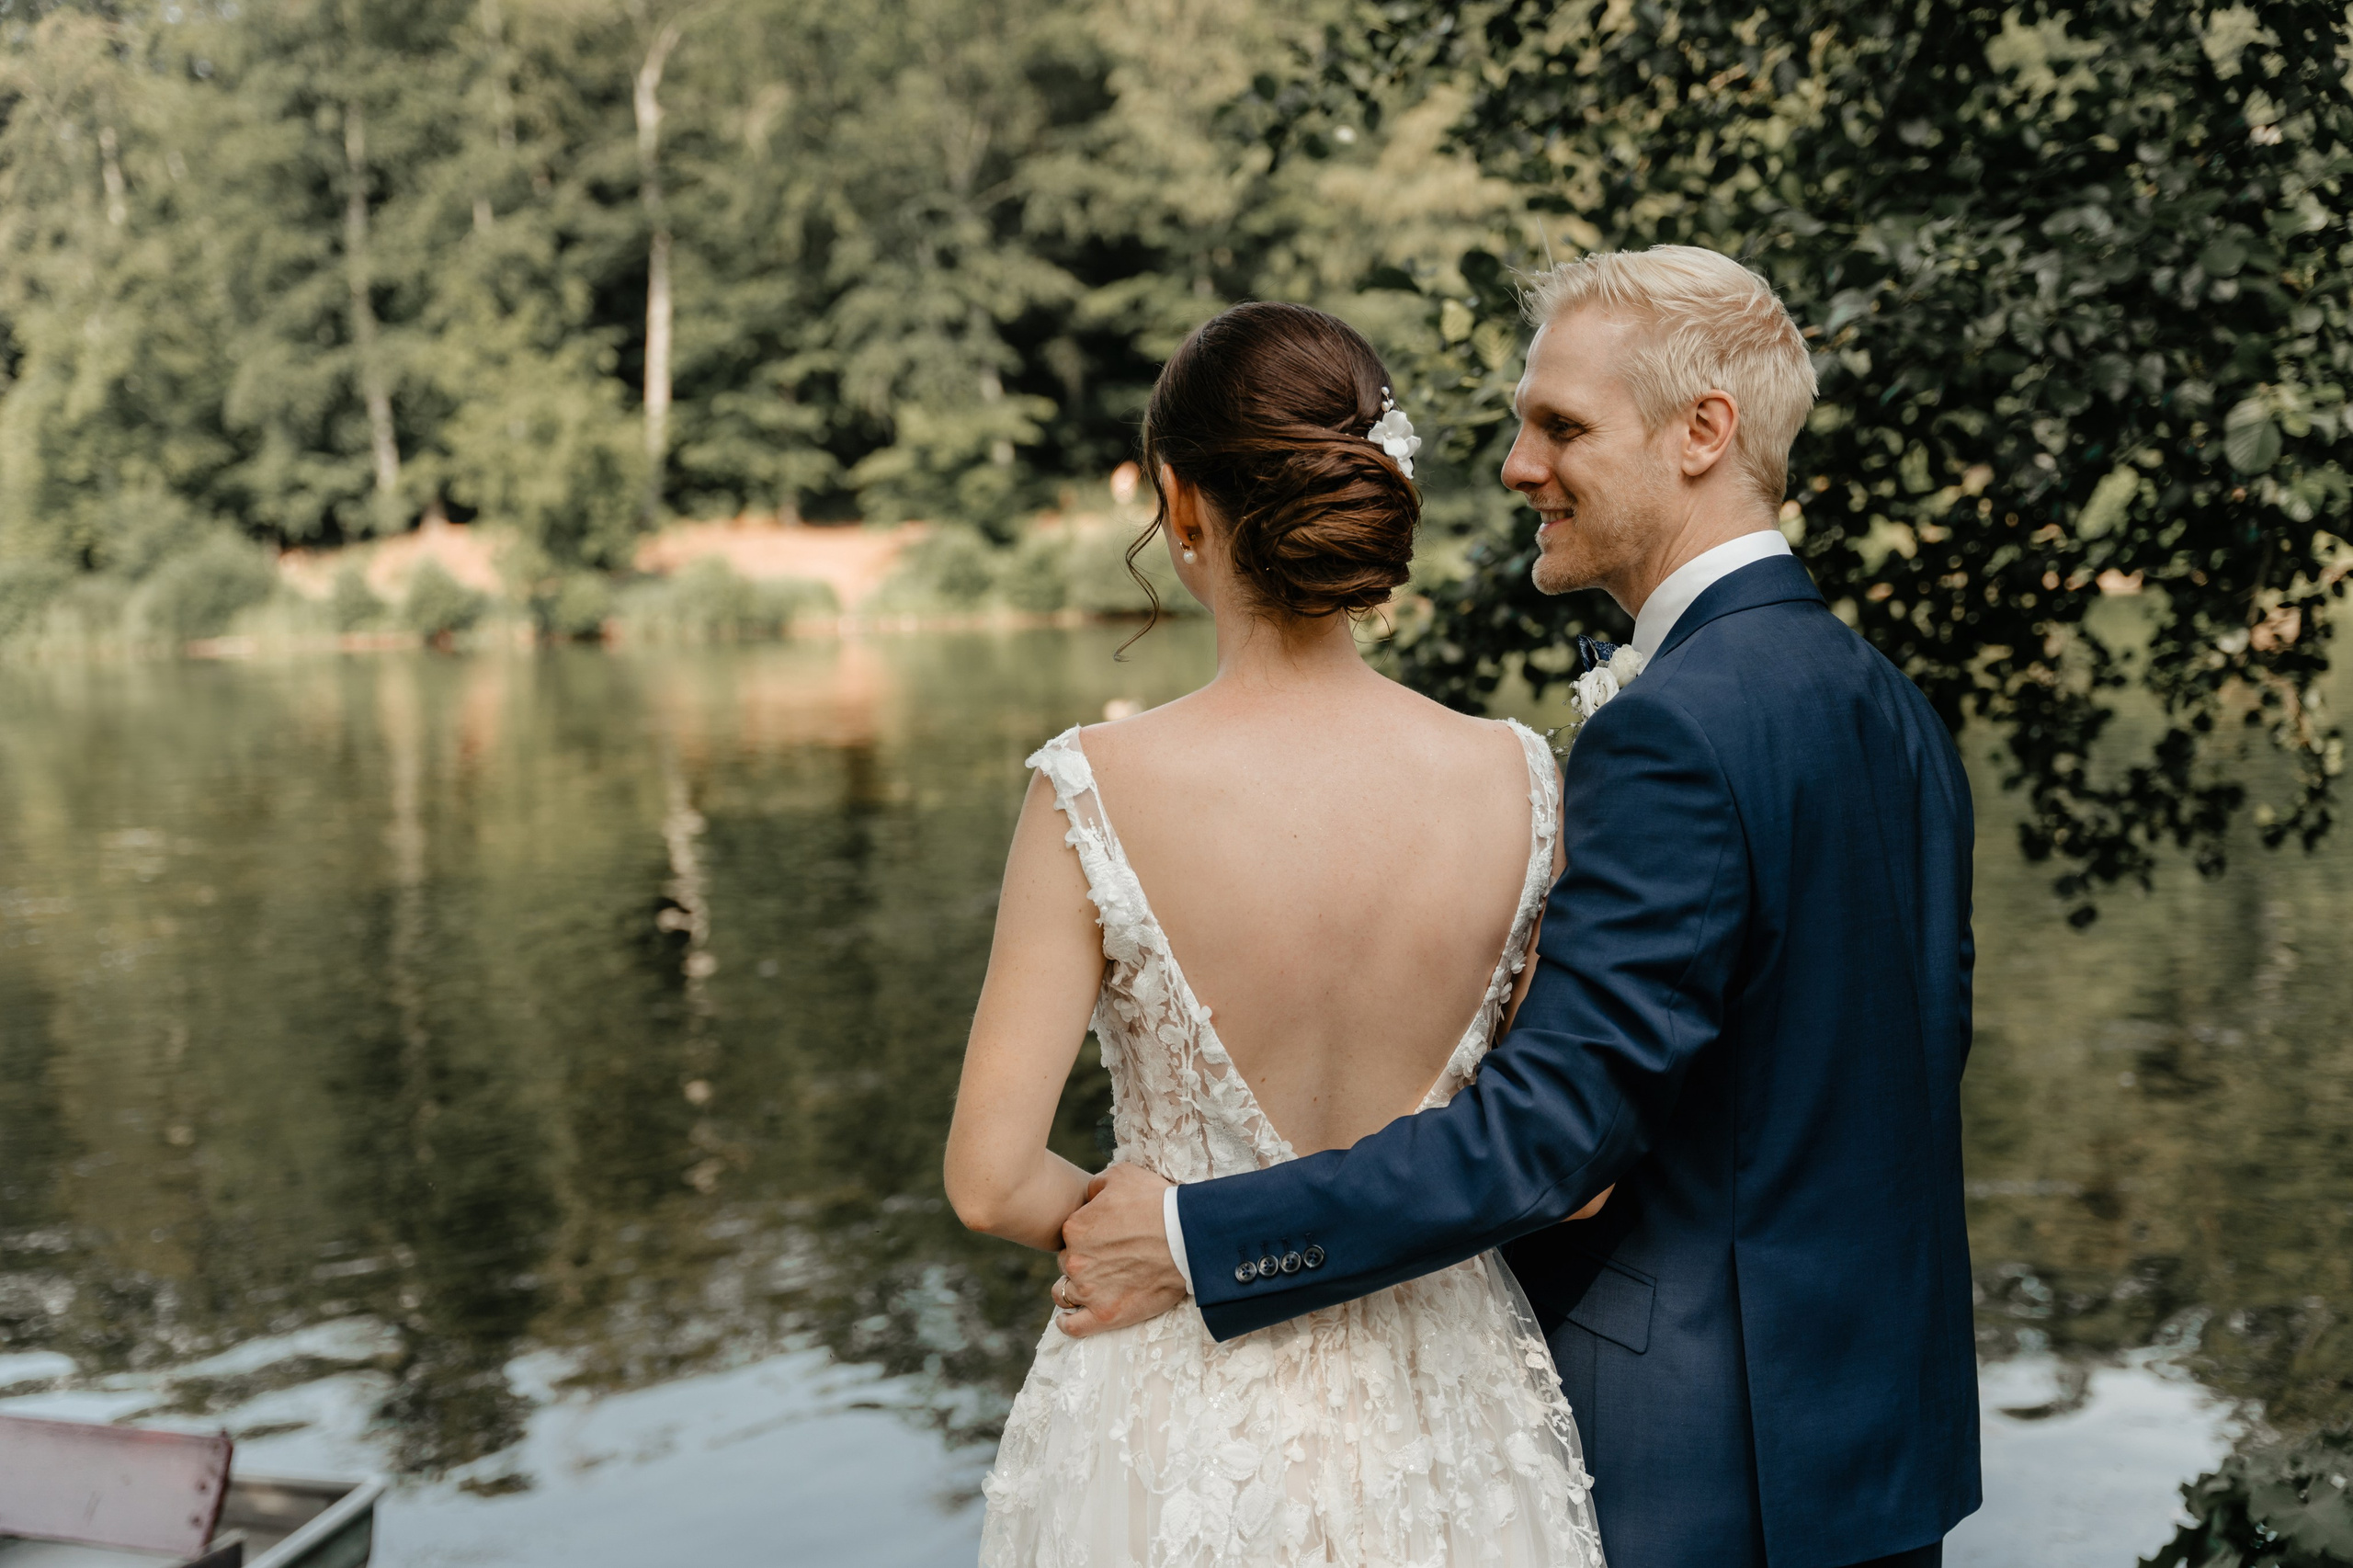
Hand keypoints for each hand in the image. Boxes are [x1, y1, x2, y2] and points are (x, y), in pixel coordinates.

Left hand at [1054, 1163, 1185, 1337]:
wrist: (1188, 1237)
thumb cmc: (1159, 1203)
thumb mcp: (1123, 1175)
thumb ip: (1096, 1185)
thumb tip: (1089, 1197)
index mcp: (1075, 1228)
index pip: (1069, 1236)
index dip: (1086, 1236)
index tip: (1106, 1238)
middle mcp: (1075, 1260)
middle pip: (1067, 1264)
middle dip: (1083, 1261)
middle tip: (1109, 1259)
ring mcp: (1089, 1290)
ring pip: (1064, 1293)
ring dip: (1075, 1289)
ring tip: (1094, 1287)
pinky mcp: (1105, 1314)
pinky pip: (1073, 1326)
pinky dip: (1069, 1323)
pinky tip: (1072, 1318)